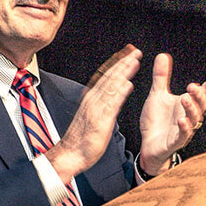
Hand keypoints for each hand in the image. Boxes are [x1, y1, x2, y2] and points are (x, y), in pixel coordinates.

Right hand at [46, 45, 141, 183]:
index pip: (107, 76)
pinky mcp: (100, 121)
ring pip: (111, 86)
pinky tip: (128, 84)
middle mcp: (93, 100)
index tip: (129, 53)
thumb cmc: (82, 137)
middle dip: (123, 62)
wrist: (70, 154)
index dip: (118, 63)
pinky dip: (119, 93)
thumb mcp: (95, 114)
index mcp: (92, 97)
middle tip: (135, 51)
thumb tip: (120, 86)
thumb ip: (107, 100)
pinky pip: (111, 104)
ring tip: (134, 61)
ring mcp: (96, 109)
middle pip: (110, 76)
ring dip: (123, 72)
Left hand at [138, 53, 205, 174]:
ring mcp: (184, 129)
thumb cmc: (156, 121)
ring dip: (192, 109)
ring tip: (186, 98)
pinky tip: (182, 120)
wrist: (147, 144)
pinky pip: (183, 135)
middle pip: (201, 105)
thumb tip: (163, 56)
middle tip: (193, 86)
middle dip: (200, 96)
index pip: (202, 94)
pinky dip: (184, 127)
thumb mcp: (157, 94)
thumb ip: (161, 76)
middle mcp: (189, 117)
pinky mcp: (175, 141)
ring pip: (194, 119)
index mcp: (187, 105)